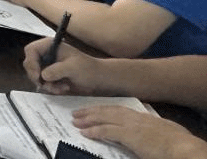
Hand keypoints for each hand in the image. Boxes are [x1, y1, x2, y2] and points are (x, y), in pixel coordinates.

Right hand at [23, 39, 105, 95]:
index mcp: (51, 45)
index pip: (31, 50)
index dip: (31, 62)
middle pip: (30, 63)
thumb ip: (57, 70)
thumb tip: (43, 75)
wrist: (98, 79)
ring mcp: (48, 64)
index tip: (38, 76)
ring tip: (61, 87)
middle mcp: (47, 53)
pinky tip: (63, 88)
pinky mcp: (50, 75)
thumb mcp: (73, 68)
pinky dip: (51, 88)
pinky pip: (42, 82)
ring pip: (35, 75)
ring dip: (47, 84)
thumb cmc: (88, 69)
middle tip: (47, 85)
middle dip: (38, 76)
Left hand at [71, 107, 206, 158]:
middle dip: (90, 111)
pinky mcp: (129, 135)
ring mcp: (130, 125)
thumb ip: (150, 125)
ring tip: (76, 121)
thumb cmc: (175, 142)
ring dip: (88, 119)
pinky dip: (94, 131)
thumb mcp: (162, 129)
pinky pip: (106, 131)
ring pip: (103, 118)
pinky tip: (85, 133)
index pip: (117, 109)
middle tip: (77, 113)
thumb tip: (144, 123)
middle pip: (106, 110)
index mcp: (141, 116)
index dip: (102, 109)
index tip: (92, 110)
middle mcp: (133, 117)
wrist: (181, 147)